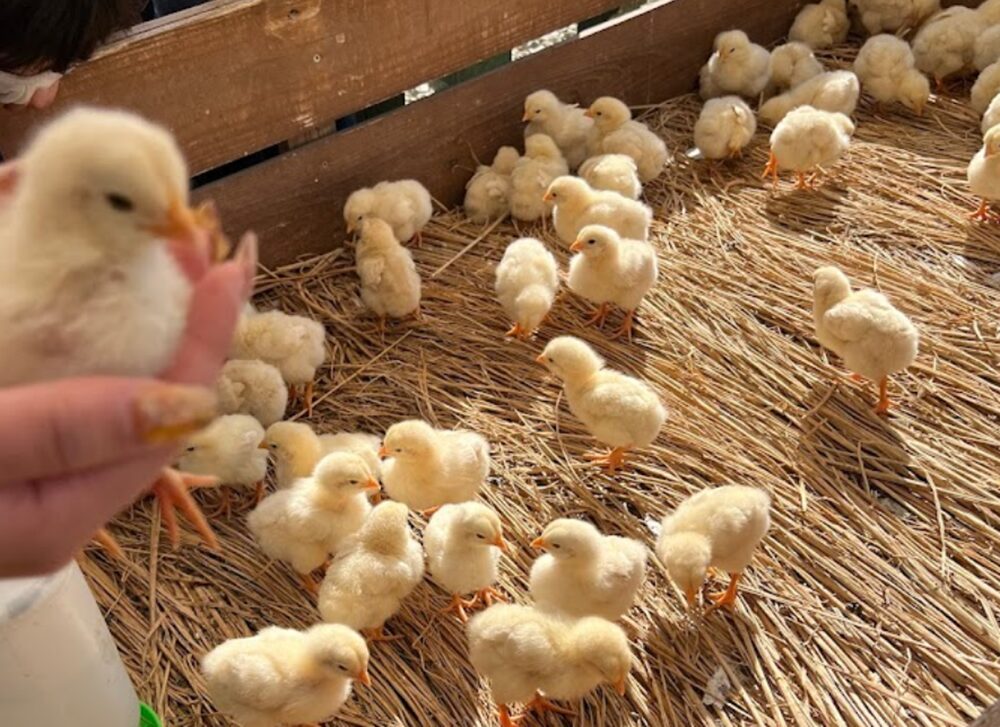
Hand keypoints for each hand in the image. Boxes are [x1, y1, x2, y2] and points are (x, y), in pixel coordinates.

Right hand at [0, 230, 256, 576]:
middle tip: (189, 242)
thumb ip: (68, 427)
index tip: (228, 260)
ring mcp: (29, 475)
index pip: (171, 411)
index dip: (208, 334)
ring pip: (107, 388)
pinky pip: (59, 386)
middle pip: (150, 398)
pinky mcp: (4, 447)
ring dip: (133, 319)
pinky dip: (75, 330)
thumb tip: (194, 402)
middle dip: (177, 318)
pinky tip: (80, 291)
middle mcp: (59, 500)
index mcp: (60, 512)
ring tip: (153, 254)